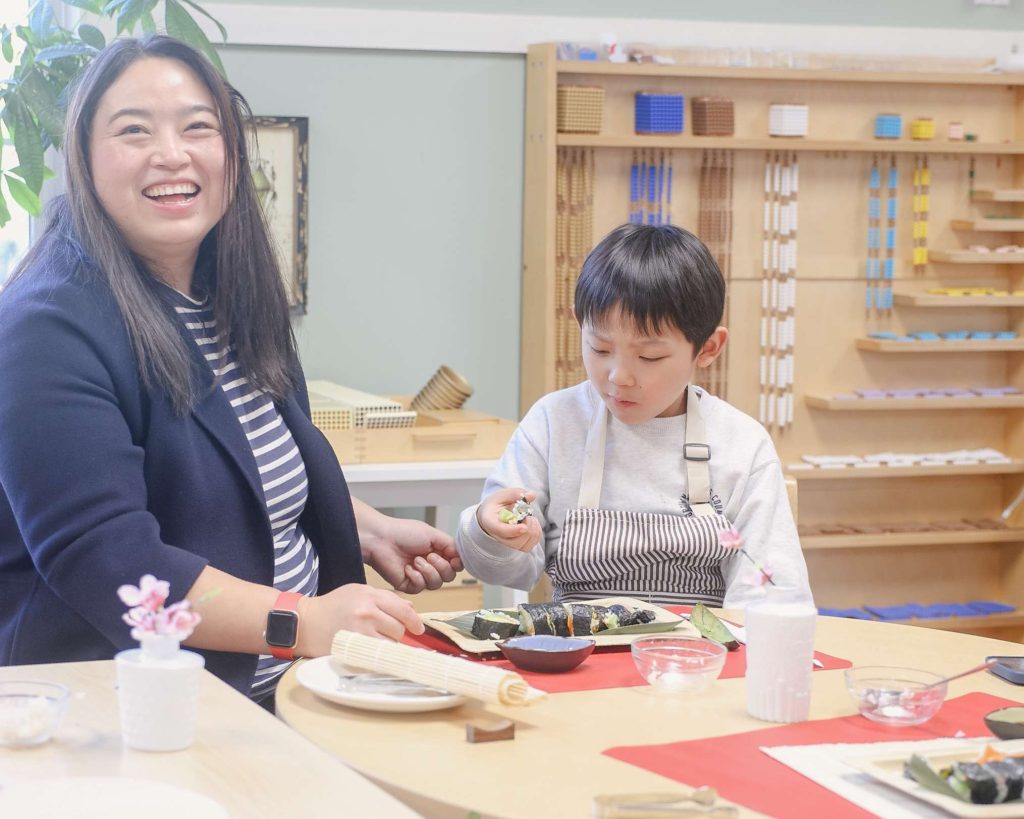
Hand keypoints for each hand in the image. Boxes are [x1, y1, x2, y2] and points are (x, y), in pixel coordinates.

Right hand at [298, 583, 423, 655]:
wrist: (305, 622)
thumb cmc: (332, 606)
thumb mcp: (358, 592)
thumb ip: (385, 598)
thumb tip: (410, 606)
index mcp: (369, 596)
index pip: (402, 609)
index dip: (414, 621)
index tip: (419, 628)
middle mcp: (367, 613)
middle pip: (399, 628)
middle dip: (398, 633)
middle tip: (388, 634)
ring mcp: (360, 632)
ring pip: (390, 644)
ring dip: (388, 645)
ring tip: (376, 642)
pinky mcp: (353, 648)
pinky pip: (378, 656)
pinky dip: (380, 656)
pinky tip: (374, 653)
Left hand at [362, 515, 462, 593]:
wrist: (380, 540)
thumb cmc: (403, 533)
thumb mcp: (432, 534)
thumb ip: (450, 545)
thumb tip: (461, 558)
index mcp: (437, 552)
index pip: (455, 565)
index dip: (456, 564)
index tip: (453, 558)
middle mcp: (430, 565)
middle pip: (449, 577)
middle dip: (441, 567)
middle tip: (429, 555)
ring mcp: (419, 576)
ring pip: (436, 584)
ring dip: (428, 571)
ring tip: (416, 560)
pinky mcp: (408, 585)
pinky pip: (421, 587)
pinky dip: (416, 577)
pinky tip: (407, 568)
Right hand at [477, 488, 542, 552]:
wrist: (493, 515)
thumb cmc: (496, 504)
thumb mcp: (502, 495)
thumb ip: (515, 494)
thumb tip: (531, 495)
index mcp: (491, 522)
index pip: (502, 531)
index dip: (514, 530)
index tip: (524, 527)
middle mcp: (499, 537)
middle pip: (516, 541)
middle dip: (528, 527)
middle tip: (527, 515)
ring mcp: (509, 543)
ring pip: (526, 545)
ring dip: (533, 529)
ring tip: (528, 518)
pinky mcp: (519, 546)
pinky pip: (532, 544)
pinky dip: (537, 533)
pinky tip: (531, 523)